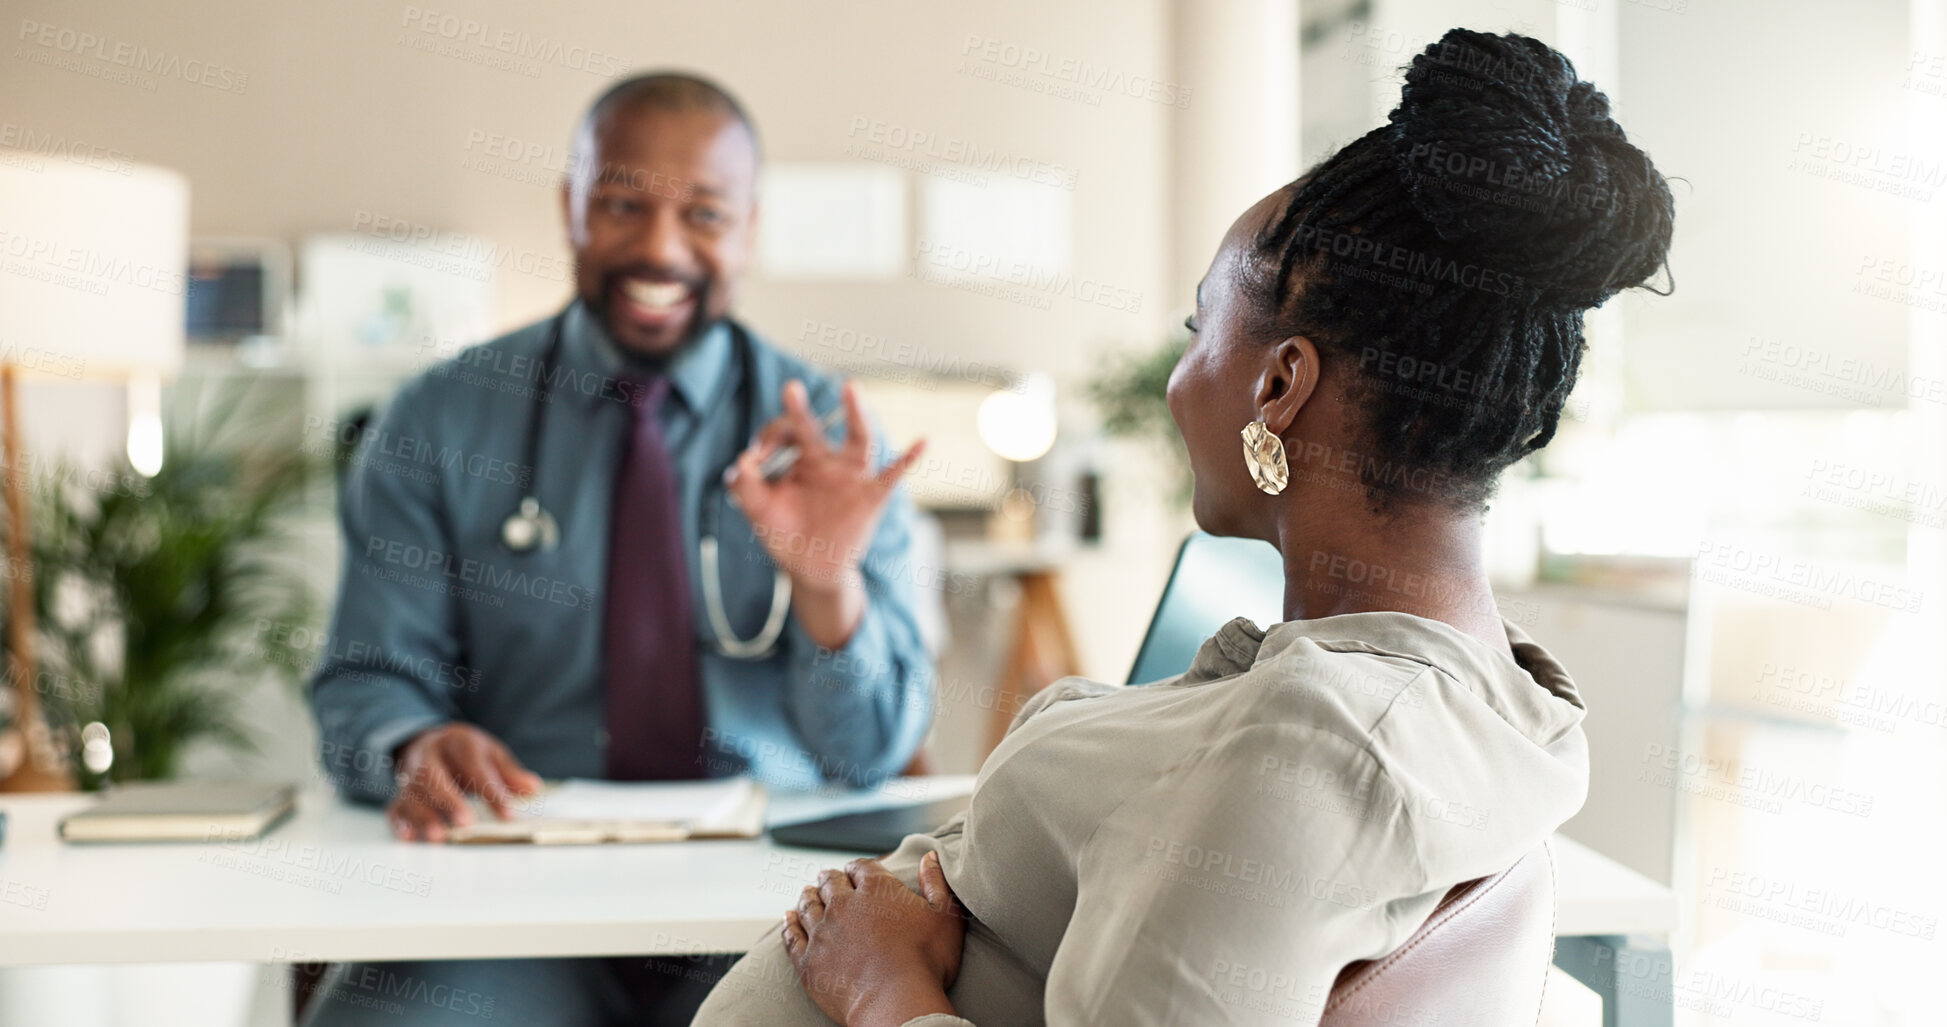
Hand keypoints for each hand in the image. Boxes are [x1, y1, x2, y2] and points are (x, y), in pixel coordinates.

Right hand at [386, 723, 542, 842]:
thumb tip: (533, 788)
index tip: (508, 815)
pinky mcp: (399, 794)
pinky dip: (400, 823)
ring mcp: (410, 775)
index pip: (475, 766)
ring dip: (424, 816)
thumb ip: (510, 773)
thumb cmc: (466, 753)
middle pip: (433, 776)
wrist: (430, 742)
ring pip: (411, 794)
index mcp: (457, 742)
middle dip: (449, 800)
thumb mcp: (491, 754)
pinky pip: (395, 807)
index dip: (492, 791)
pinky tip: (410, 838)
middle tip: (466, 823)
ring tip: (439, 836)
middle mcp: (429, 756)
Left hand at [726, 380, 922, 646]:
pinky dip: (909, 459)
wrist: (812, 569)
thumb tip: (742, 461)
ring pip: (857, 439)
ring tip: (850, 386)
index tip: (755, 457)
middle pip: (813, 429)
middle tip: (789, 387)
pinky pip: (893, 475)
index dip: (768, 440)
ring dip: (855, 413)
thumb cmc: (786, 534)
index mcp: (799, 460)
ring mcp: (851, 476)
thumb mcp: (759, 511)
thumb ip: (745, 487)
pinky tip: (923, 441)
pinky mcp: (871, 496)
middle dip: (800, 410)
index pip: (784, 435)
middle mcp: (827, 461)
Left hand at [783, 852, 965, 1026]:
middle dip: (830, 879)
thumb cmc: (926, 961)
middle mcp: (843, 904)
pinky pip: (792, 936)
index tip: (855, 870)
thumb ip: (937, 883)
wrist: (896, 1003)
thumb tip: (929, 856)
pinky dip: (789, 924)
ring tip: (807, 893)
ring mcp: (822, 932)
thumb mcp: (945, 917)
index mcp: (876, 889)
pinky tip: (788, 919)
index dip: (858, 868)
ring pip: (809, 905)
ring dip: (808, 896)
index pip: (861, 867)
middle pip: (831, 883)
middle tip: (827, 878)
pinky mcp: (808, 960)